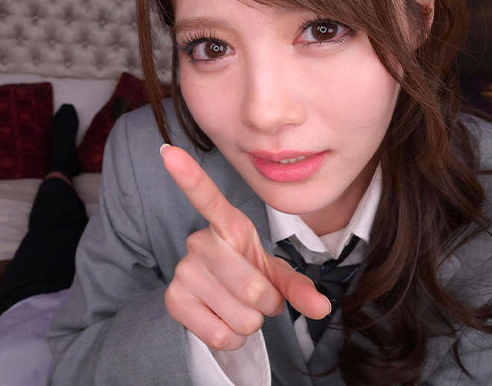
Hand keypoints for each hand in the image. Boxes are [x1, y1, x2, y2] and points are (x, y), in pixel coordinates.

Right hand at [160, 144, 331, 350]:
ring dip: (250, 323)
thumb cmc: (250, 278)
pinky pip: (222, 335)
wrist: (220, 307)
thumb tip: (323, 307)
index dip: (190, 177)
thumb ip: (299, 287)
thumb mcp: (278, 275)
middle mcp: (199, 242)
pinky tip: (222, 322)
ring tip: (238, 308)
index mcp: (228, 226)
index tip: (168, 152)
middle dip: (267, 304)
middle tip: (258, 297)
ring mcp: (183, 271)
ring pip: (241, 317)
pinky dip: (233, 338)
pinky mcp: (173, 300)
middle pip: (252, 287)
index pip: (208, 199)